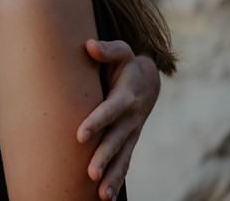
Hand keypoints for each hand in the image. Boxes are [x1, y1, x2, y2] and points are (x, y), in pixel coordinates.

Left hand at [78, 39, 159, 199]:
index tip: (80, 135)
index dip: (96, 122)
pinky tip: (107, 197)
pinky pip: (125, 162)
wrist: (148, 80)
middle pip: (116, 140)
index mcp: (126, 96)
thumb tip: (89, 45)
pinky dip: (118, 180)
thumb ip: (107, 49)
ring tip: (102, 194)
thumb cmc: (126, 63)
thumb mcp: (121, 51)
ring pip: (123, 157)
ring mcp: (132, 132)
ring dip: (113, 175)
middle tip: (90, 173)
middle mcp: (131, 118)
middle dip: (104, 156)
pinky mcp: (130, 141)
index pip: (109, 111)